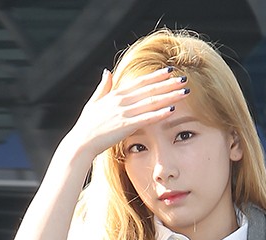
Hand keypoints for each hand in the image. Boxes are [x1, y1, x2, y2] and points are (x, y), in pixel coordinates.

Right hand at [61, 66, 190, 161]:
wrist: (81, 142)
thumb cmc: (87, 125)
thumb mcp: (94, 102)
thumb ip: (103, 87)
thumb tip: (107, 71)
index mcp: (116, 94)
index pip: (140, 82)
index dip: (156, 76)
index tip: (169, 71)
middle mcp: (121, 100)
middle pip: (150, 89)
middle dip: (168, 84)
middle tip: (184, 79)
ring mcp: (123, 112)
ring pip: (151, 102)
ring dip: (169, 96)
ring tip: (184, 92)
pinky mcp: (125, 126)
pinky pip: (146, 118)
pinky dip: (159, 113)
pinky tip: (172, 110)